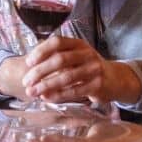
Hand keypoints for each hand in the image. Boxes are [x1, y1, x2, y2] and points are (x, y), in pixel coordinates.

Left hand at [21, 36, 139, 107]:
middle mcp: (87, 54)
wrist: (115, 79)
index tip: (27, 63)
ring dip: (46, 86)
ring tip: (32, 92)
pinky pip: (74, 91)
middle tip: (26, 82)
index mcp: (78, 44)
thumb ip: (56, 57)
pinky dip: (58, 95)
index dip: (41, 51)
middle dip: (39, 71)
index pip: (57, 42)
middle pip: (59, 60)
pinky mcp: (98, 85)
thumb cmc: (87, 67)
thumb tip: (29, 65)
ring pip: (66, 77)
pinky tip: (46, 98)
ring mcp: (94, 69)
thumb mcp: (75, 56)